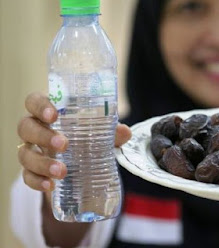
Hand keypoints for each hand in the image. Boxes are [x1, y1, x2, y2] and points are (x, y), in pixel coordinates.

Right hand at [17, 92, 131, 191]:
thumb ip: (112, 132)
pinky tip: (51, 185)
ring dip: (42, 163)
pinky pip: (27, 176)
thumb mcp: (100, 134)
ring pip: (25, 154)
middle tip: (64, 144)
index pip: (34, 101)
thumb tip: (125, 131)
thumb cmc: (86, 138)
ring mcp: (31, 150)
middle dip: (43, 135)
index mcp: (49, 113)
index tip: (53, 115)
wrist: (80, 166)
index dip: (39, 105)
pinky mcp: (31, 171)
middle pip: (26, 127)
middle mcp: (35, 129)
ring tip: (62, 171)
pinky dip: (37, 181)